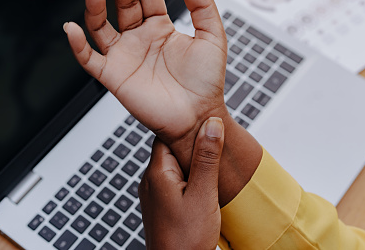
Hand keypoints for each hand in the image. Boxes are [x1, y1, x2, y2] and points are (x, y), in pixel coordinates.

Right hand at [64, 0, 227, 171]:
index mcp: (160, 26)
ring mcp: (124, 55)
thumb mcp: (212, 37)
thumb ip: (202, 5)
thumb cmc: (206, 82)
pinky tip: (72, 29)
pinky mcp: (113, 76)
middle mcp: (139, 37)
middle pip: (123, 2)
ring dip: (95, 5)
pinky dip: (77, 45)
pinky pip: (89, 59)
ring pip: (101, 25)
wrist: (199, 116)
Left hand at [139, 117, 224, 249]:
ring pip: (173, 167)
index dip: (187, 129)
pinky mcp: (160, 205)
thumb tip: (212, 125)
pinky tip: (202, 189)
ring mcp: (153, 194)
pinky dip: (188, 181)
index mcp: (157, 172)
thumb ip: (207, 158)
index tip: (206, 126)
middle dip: (193, 148)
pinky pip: (173, 182)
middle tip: (214, 150)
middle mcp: (150, 180)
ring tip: (210, 172)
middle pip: (171, 150)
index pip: (167, 134)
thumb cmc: (185, 239)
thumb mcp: (204, 194)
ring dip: (192, 166)